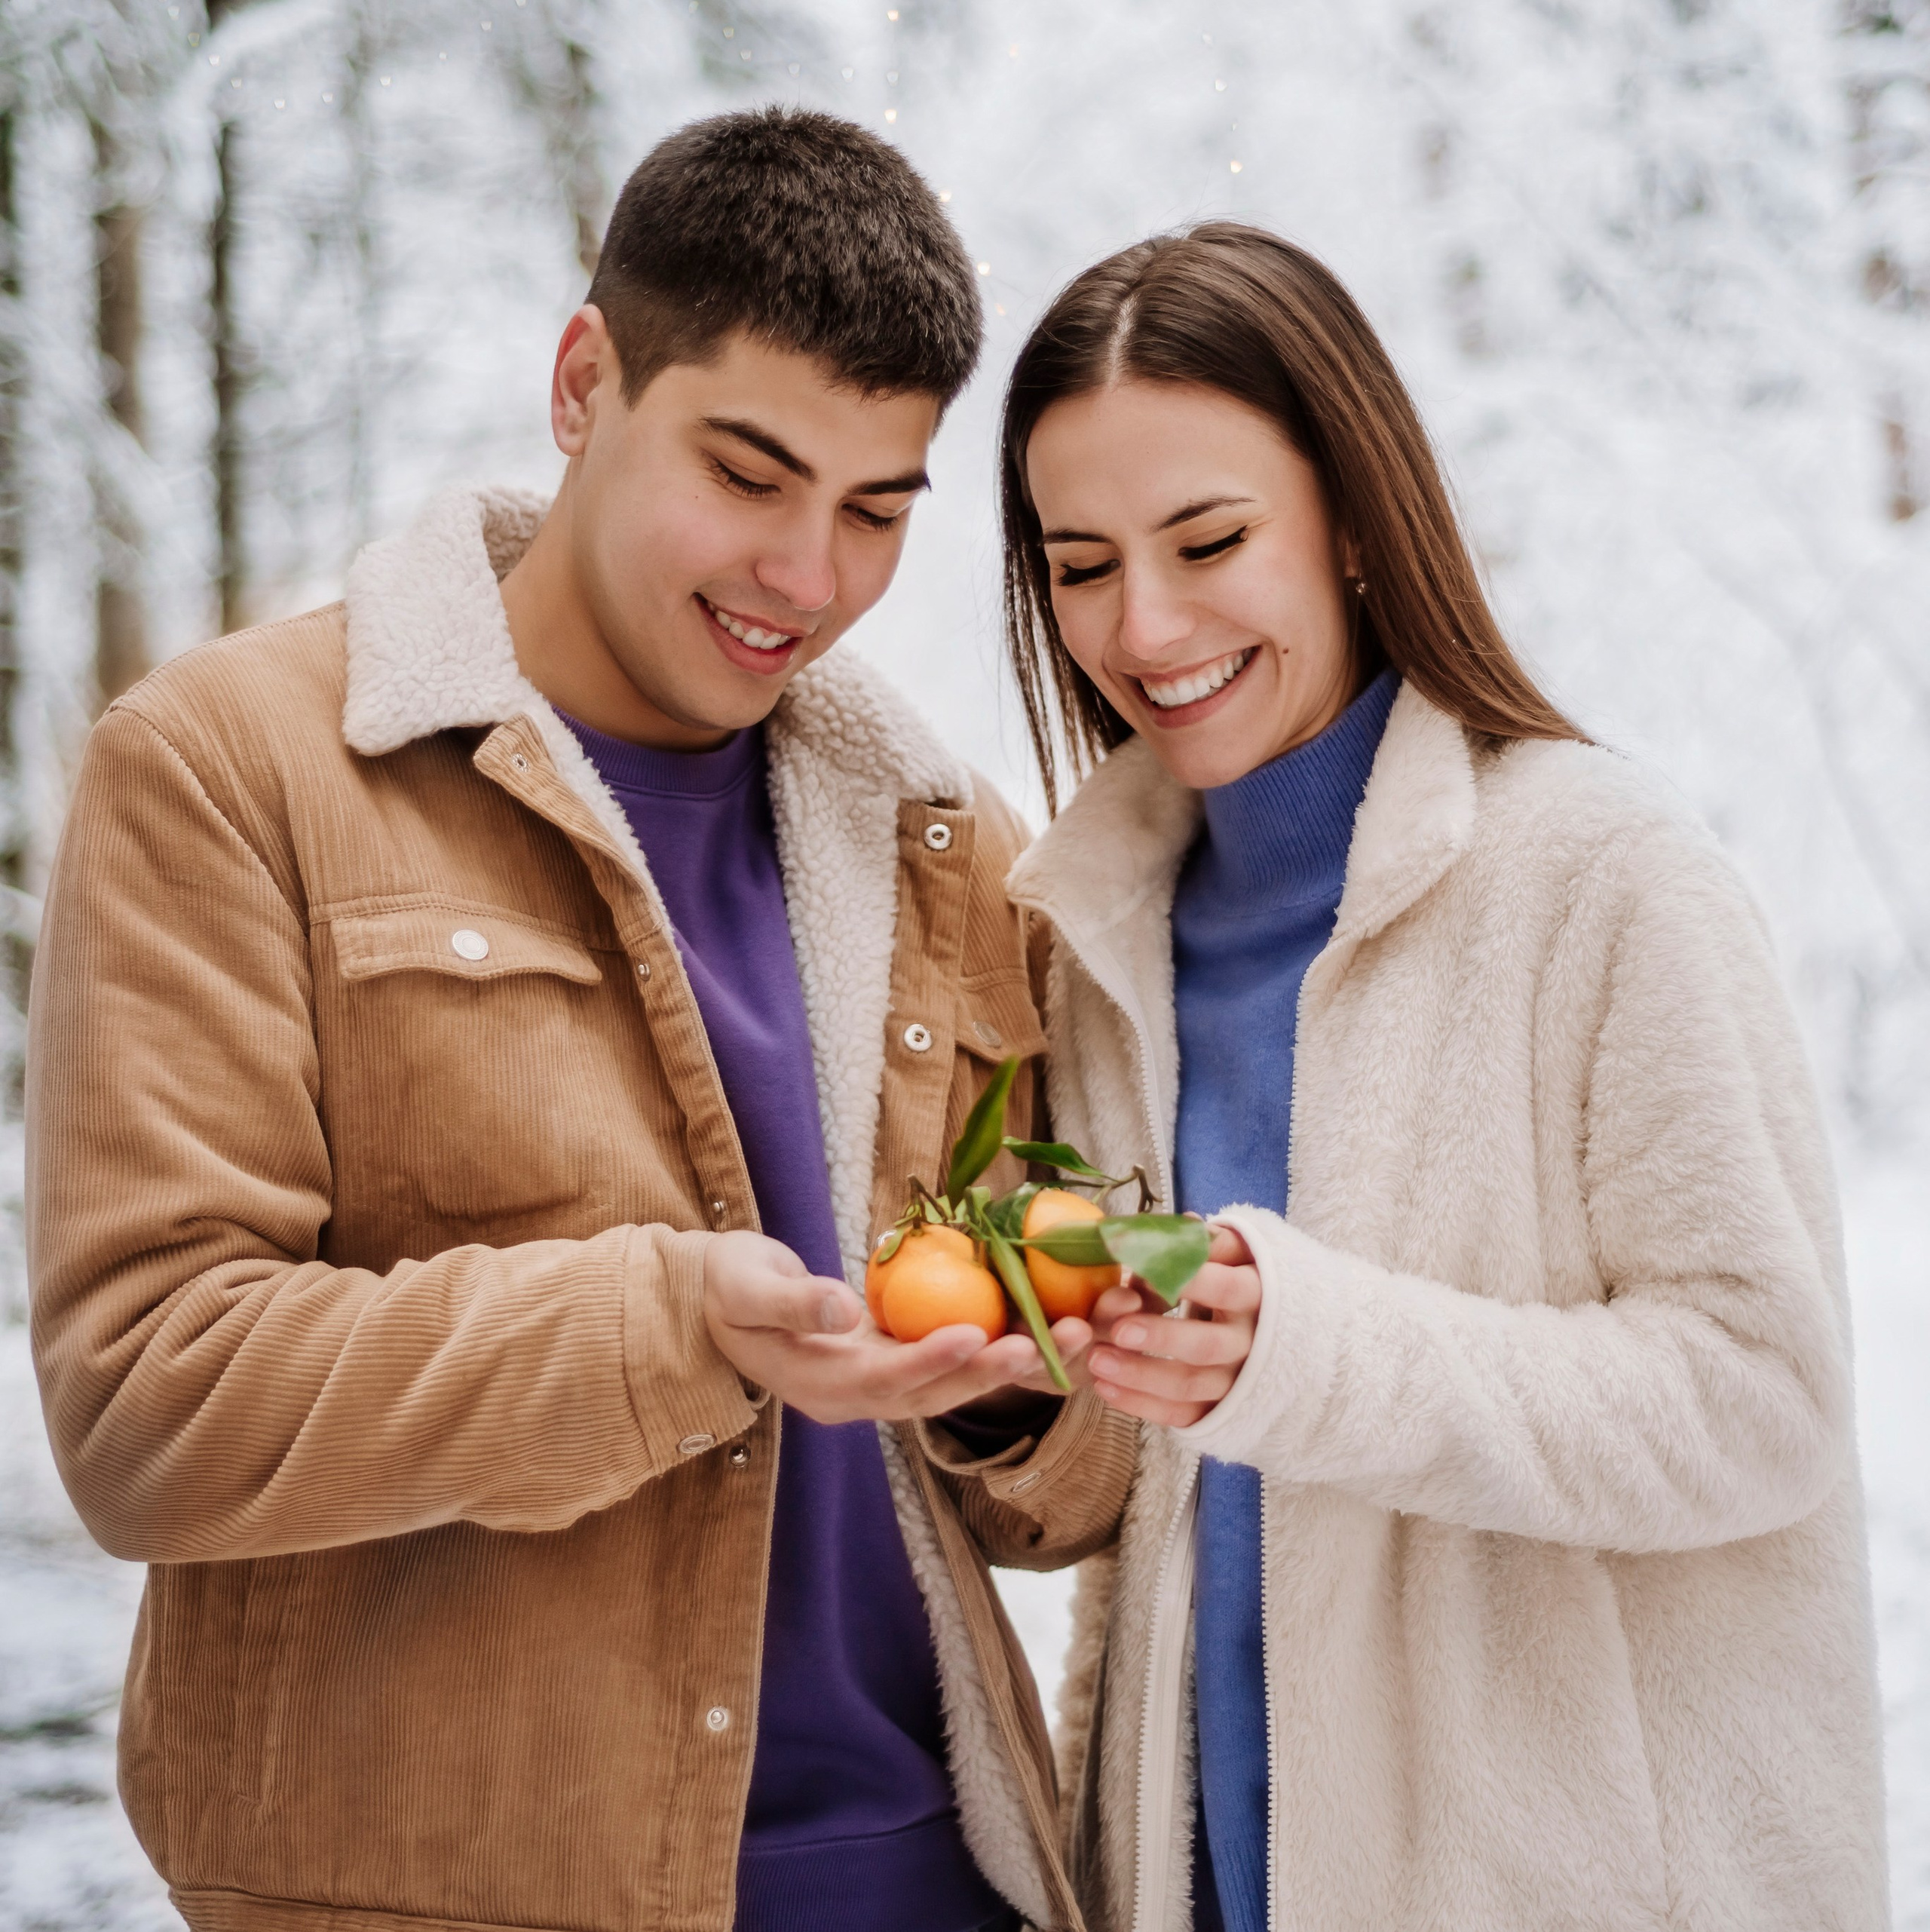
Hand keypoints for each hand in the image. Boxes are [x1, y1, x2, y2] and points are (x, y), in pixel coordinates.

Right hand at [702, 1231, 1090, 1424]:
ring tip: (1072, 1337)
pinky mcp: (896, 1360)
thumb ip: (792, 1302)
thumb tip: (840, 1309)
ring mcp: (880, 1382)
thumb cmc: (725, 1287)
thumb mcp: (746, 1288)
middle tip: (1052, 1344)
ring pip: (955, 1380)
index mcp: (820, 1387)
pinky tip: (1046, 1322)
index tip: (974, 1333)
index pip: (884, 1380)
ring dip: (1014, 1362)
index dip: (930, 1360)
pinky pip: (954, 1359)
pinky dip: (997, 1343)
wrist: (716, 1301)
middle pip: (936, 1392)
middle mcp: (859, 1397)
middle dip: (995, 1369)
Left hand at [1086, 1224, 1258, 1428]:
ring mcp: (1234, 1383)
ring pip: (1189, 1386)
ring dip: (1140, 1375)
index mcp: (1257, 1298)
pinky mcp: (1216, 1411)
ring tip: (1095, 1360)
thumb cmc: (1237, 1280)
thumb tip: (1187, 1224)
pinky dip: (1140, 1404)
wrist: (1266, 1332)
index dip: (1191, 1281)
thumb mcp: (1234, 1256)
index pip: (1228, 1289)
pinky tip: (1103, 1387)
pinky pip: (1179, 1415)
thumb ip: (1209, 1244)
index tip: (1145, 1271)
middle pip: (1207, 1346)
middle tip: (1117, 1329)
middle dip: (1161, 1338)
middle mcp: (1250, 1345)